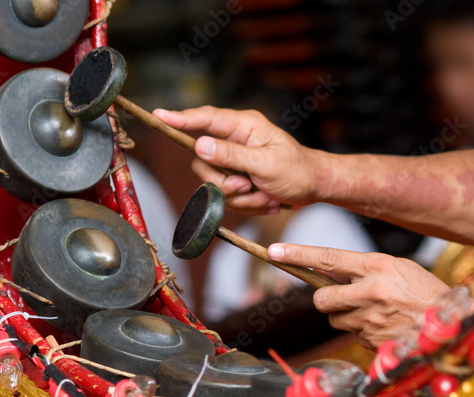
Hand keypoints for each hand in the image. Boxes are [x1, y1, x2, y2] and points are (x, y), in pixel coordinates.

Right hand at [154, 107, 325, 214]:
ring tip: (266, 194)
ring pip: (216, 184)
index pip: (205, 119)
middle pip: (203, 161)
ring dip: (242, 197)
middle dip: (225, 182)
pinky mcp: (238, 179)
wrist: (315, 188)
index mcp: (244, 126)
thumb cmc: (298, 171)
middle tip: (247, 185)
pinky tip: (268, 199)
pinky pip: (229, 197)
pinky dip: (249, 204)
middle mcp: (236, 140)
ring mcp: (236, 161)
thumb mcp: (266, 164)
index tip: (158, 116)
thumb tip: (200, 145)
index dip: (180, 118)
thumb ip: (232, 155)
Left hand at [267, 243, 470, 350]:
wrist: (453, 327)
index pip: (328, 257)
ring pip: (337, 320)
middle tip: (342, 298)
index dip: (298, 254)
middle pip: (322, 298)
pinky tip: (387, 328)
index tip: (275, 250)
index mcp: (378, 266)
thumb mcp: (400, 269)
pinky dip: (365, 333)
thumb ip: (367, 270)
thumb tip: (332, 274)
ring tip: (377, 314)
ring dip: (348, 317)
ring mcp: (370, 320)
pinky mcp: (372, 343)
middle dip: (326, 300)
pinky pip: (354, 337)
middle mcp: (370, 292)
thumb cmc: (427, 294)